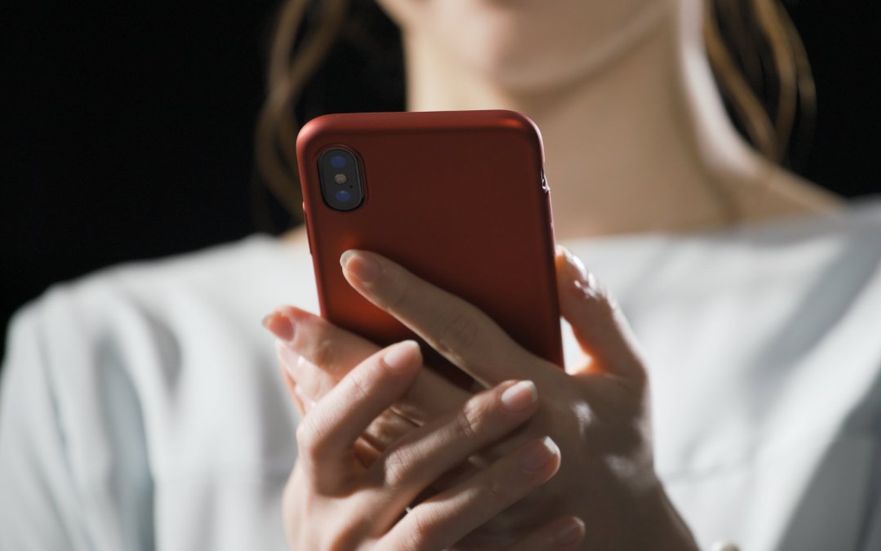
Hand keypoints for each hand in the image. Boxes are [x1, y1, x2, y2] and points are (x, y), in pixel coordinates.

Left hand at [265, 246, 695, 548]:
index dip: (407, 295)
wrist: (625, 541)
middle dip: (340, 349)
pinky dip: (353, 444)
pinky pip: (392, 482)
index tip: (352, 260)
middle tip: (284, 315)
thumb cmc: (625, 447)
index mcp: (546, 393)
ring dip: (334, 395)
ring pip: (387, 435)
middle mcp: (501, 440)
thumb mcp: (629, 376)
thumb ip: (595, 314)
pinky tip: (314, 406)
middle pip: (404, 387)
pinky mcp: (462, 521)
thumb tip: (554, 256)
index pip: (462, 335)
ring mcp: (476, 488)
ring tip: (288, 353)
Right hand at [274, 336, 585, 549]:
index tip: (409, 348)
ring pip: (440, 523)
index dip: (362, 390)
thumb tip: (290, 321)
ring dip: (498, 486)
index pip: (326, 430)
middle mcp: (339, 526)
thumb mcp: (322, 468)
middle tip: (527, 390)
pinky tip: (570, 525)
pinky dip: (526, 549)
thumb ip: (319, 400)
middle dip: (463, 428)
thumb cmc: (346, 512)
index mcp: (317, 481)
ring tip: (549, 452)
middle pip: (402, 469)